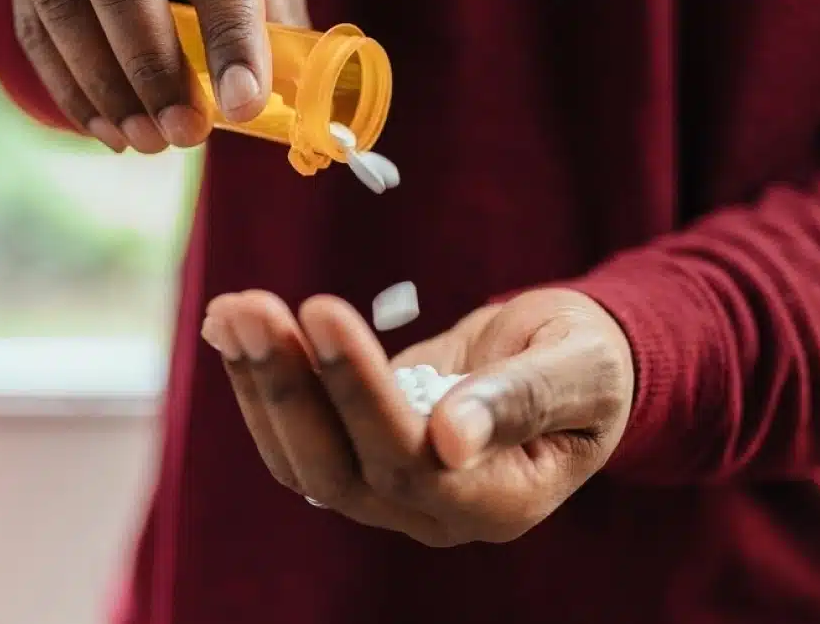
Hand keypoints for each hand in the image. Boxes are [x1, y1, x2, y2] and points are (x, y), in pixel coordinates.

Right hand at [11, 0, 308, 152]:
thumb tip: (289, 88)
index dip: (230, 35)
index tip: (244, 103)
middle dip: (149, 67)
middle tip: (184, 133)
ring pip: (58, 1)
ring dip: (101, 87)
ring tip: (144, 140)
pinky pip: (31, 18)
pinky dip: (66, 83)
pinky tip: (105, 127)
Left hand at [201, 288, 634, 545]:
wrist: (567, 365)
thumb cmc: (586, 361)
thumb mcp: (578, 366)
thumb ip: (523, 399)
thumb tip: (450, 438)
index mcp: (499, 500)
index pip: (409, 461)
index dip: (359, 390)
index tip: (323, 308)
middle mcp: (435, 512)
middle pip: (338, 470)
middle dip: (289, 386)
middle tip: (250, 307)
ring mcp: (391, 492)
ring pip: (303, 459)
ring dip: (261, 382)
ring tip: (232, 308)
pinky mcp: (360, 457)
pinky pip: (298, 436)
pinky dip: (260, 383)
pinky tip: (233, 324)